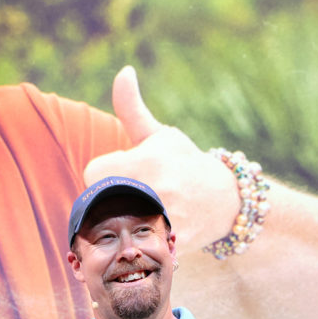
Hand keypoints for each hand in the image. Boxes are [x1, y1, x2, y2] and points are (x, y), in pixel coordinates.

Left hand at [83, 66, 237, 247]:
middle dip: (111, 200)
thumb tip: (123, 70)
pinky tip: (150, 234)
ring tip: (143, 215)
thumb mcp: (159, 134)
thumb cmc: (184, 163)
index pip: (92, 173)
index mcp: (145, 162)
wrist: (225, 202)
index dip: (105, 174)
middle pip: (98, 202)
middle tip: (137, 197)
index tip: (125, 174)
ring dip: (119, 224)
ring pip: (111, 227)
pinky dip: (134, 245)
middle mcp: (153, 191)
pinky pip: (131, 248)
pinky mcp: (167, 245)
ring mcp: (161, 222)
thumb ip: (131, 107)